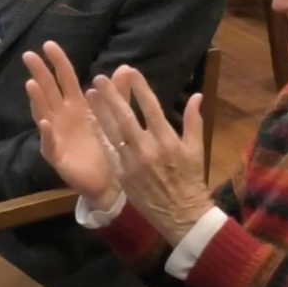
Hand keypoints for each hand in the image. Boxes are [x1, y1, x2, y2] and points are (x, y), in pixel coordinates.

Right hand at [25, 42, 122, 208]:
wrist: (110, 180)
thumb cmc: (108, 146)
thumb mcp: (115, 116)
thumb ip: (118, 93)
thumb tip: (125, 67)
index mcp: (76, 105)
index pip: (65, 79)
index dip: (58, 62)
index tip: (49, 44)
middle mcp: (62, 116)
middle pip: (48, 90)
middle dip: (39, 73)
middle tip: (29, 55)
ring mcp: (56, 134)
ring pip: (43, 112)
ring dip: (37, 99)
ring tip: (32, 84)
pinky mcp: (56, 155)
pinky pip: (49, 143)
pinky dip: (47, 133)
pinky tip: (46, 123)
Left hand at [87, 67, 212, 245]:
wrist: (181, 215)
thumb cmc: (191, 180)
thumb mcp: (196, 149)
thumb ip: (194, 120)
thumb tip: (197, 95)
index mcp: (168, 140)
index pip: (151, 107)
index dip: (140, 88)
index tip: (131, 71)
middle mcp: (148, 149)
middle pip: (126, 117)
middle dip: (112, 96)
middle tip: (99, 78)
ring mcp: (133, 163)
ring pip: (113, 133)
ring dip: (100, 112)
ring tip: (90, 94)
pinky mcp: (123, 175)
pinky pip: (109, 152)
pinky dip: (100, 135)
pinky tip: (91, 122)